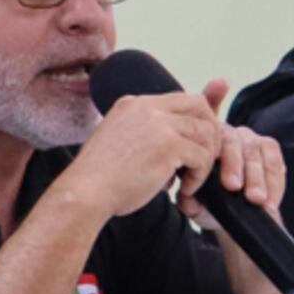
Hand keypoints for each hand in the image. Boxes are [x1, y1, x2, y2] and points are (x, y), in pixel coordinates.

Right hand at [62, 80, 223, 218]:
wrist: (84, 193)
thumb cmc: (98, 180)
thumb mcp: (118, 143)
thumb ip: (143, 136)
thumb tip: (171, 150)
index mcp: (133, 104)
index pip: (178, 100)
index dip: (193, 122)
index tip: (194, 146)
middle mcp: (147, 107)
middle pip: (199, 105)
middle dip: (209, 132)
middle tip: (203, 160)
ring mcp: (159, 124)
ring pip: (206, 132)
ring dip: (204, 159)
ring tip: (189, 181)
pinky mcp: (169, 146)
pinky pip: (202, 156)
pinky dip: (199, 176)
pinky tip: (183, 191)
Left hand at [175, 81, 288, 226]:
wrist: (230, 210)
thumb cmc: (209, 201)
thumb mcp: (197, 205)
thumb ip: (190, 203)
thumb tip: (188, 202)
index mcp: (203, 143)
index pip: (211, 143)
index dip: (225, 164)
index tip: (231, 186)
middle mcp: (225, 135)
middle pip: (233, 144)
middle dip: (241, 169)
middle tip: (244, 192)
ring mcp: (248, 138)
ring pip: (256, 151)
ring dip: (260, 178)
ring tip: (259, 200)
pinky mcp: (268, 146)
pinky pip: (275, 160)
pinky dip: (275, 182)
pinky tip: (271, 201)